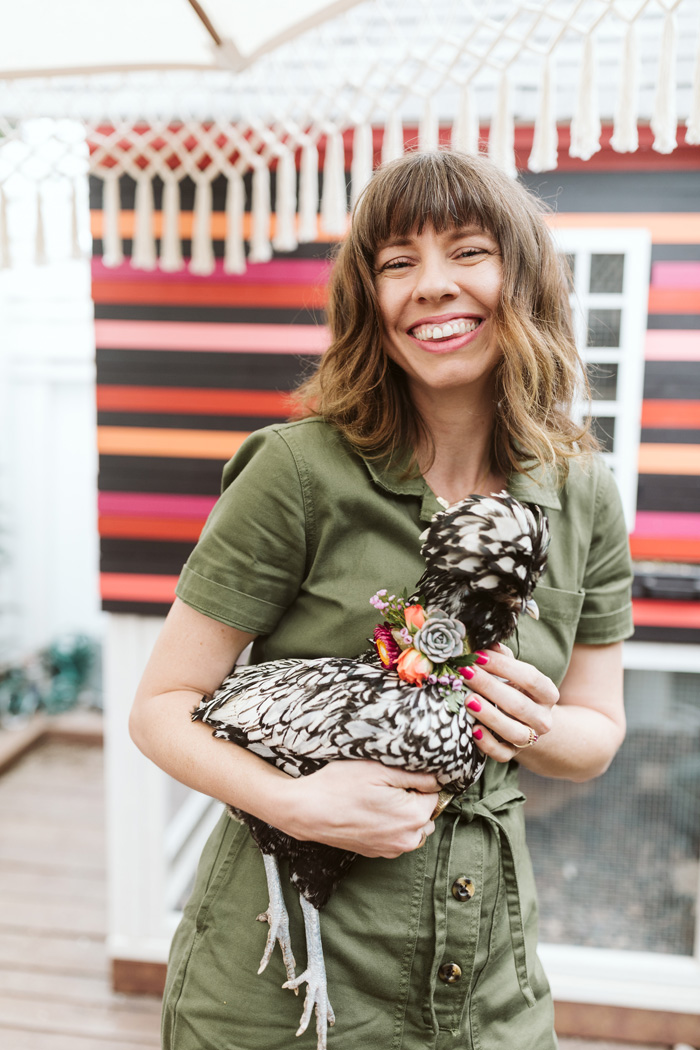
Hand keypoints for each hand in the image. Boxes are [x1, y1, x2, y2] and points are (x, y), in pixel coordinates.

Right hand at [283, 760, 439, 858]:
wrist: (307, 810)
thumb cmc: (340, 786)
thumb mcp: (380, 769)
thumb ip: (416, 776)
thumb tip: (437, 780)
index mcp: (413, 816)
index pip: (436, 795)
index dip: (419, 783)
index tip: (399, 777)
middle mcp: (407, 838)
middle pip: (427, 814)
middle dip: (415, 800)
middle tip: (388, 787)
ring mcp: (391, 849)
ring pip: (414, 829)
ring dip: (405, 815)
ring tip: (378, 800)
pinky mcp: (377, 852)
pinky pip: (396, 838)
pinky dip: (391, 826)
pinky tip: (370, 812)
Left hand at [464, 643, 558, 762]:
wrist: (529, 725)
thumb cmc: (518, 691)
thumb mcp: (516, 674)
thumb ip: (504, 658)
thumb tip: (489, 642)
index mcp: (547, 694)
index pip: (530, 678)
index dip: (504, 666)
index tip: (478, 655)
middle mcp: (543, 718)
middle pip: (518, 704)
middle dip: (489, 686)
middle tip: (466, 672)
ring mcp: (531, 739)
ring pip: (513, 731)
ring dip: (490, 715)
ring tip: (468, 700)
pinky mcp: (514, 754)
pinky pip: (502, 754)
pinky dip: (487, 744)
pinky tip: (473, 730)